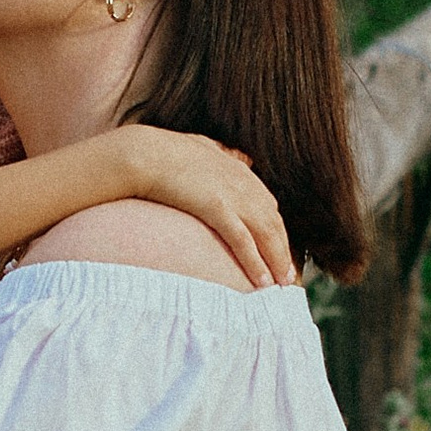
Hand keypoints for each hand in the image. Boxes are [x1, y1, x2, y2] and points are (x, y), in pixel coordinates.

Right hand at [122, 131, 296, 286]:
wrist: (143, 153)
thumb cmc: (164, 152)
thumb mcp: (201, 146)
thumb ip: (222, 152)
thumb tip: (237, 156)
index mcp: (239, 170)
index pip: (267, 205)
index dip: (275, 230)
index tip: (278, 249)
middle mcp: (243, 183)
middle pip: (273, 222)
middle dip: (282, 250)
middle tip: (287, 276)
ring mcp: (232, 195)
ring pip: (265, 234)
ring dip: (276, 261)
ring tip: (281, 284)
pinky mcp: (217, 207)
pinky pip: (242, 240)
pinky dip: (255, 261)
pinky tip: (262, 280)